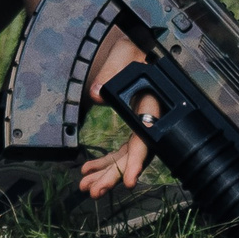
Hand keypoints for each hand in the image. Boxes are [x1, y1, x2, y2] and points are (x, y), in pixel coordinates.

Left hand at [81, 29, 159, 197]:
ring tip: (86, 186)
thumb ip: (113, 70)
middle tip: (95, 191)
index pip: (146, 137)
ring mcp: (140, 127)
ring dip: (105, 173)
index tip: (128, 180)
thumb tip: (96, 93)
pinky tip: (87, 169)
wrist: (135, 46)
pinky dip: (103, 162)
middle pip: (134, 154)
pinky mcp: (130, 128)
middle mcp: (149, 120)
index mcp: (152, 103)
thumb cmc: (134, 47)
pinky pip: (119, 151)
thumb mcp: (125, 52)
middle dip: (114, 175)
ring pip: (125, 157)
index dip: (137, 161)